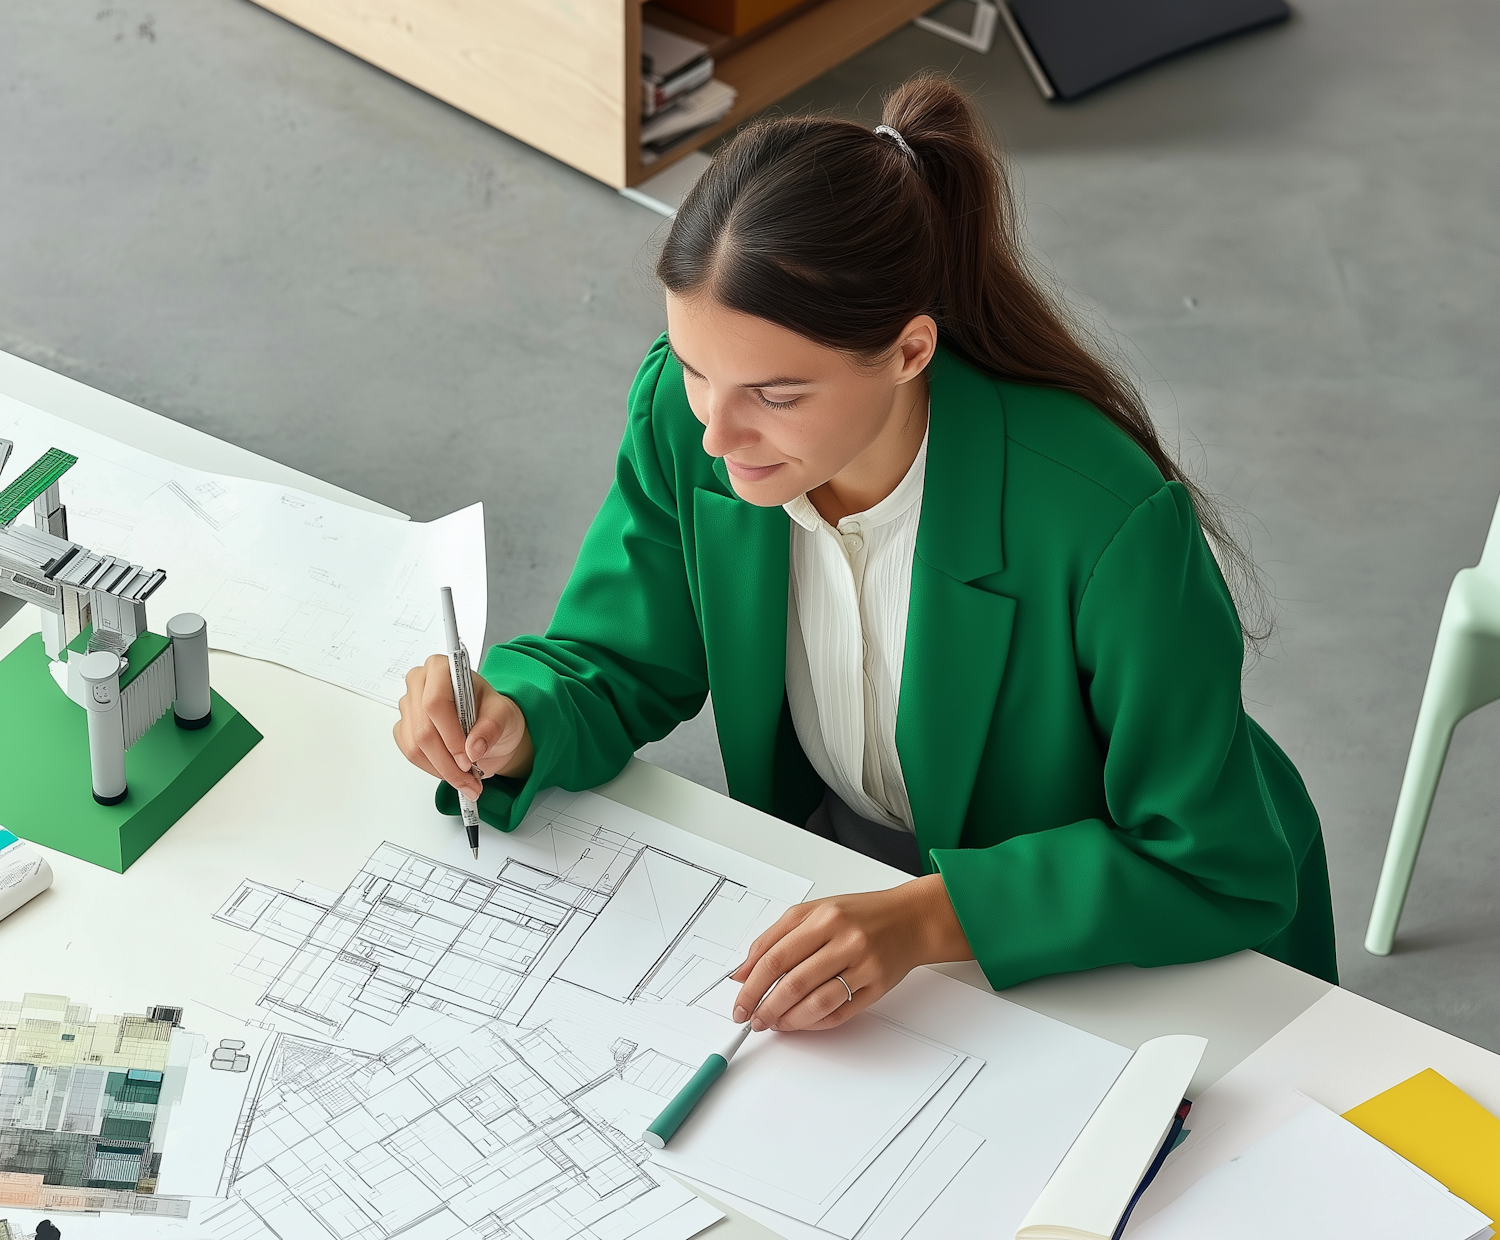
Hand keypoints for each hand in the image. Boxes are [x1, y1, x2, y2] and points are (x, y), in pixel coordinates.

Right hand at [393, 654, 533, 799]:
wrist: (488, 726)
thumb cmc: (493, 712)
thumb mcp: (504, 714)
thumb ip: (492, 728)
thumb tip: (474, 748)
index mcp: (442, 668)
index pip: (435, 703)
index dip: (450, 735)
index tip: (468, 758)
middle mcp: (420, 684)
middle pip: (423, 730)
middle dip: (448, 761)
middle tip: (469, 776)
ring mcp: (409, 706)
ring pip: (415, 746)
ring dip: (441, 770)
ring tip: (466, 780)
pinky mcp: (404, 727)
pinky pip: (410, 754)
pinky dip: (433, 769)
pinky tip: (451, 772)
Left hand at [729, 874, 972, 1032]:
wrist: (911, 920)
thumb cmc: (860, 915)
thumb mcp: (814, 911)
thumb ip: (775, 937)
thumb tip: (743, 971)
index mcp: (824, 918)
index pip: (776, 957)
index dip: (752, 985)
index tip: (740, 1001)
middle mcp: (845, 941)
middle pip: (794, 984)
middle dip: (766, 1007)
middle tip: (752, 1019)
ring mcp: (863, 966)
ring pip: (816, 1004)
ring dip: (788, 1020)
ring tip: (774, 1023)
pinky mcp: (876, 988)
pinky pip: (839, 1013)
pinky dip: (814, 1023)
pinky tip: (801, 1022)